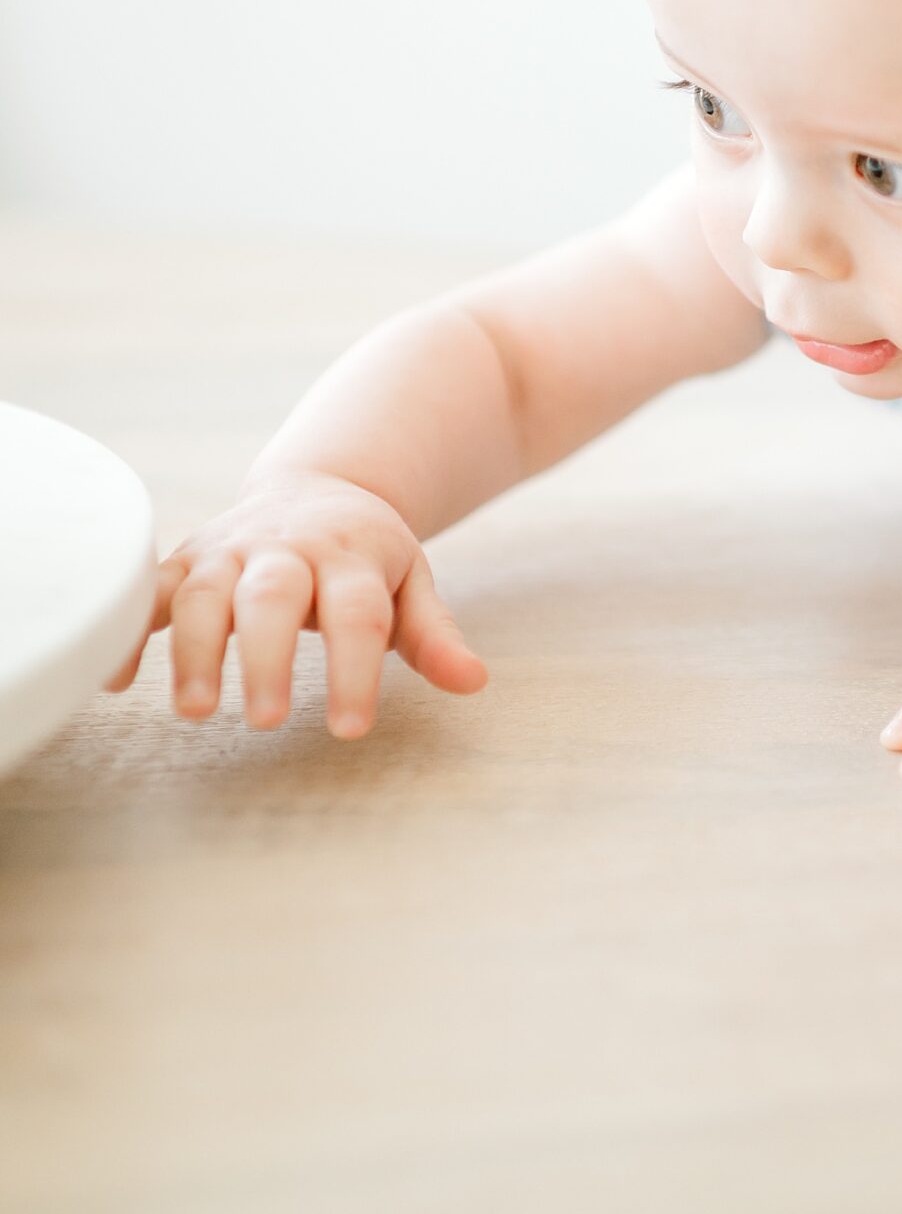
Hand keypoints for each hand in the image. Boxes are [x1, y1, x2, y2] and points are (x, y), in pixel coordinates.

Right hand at [99, 470, 486, 740]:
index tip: (352, 729)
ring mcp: (231, 549)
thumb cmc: (368, 554)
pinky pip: (147, 587)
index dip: (355, 671)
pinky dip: (128, 630)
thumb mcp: (411, 581)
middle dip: (266, 657)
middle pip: (272, 597)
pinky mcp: (187, 557)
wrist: (319, 485)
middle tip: (270, 721)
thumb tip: (473, 682)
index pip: (357, 615)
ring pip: (202, 592)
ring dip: (194, 650)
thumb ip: (433, 634)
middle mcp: (287, 548)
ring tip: (197, 712)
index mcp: (352, 555)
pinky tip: (117, 681)